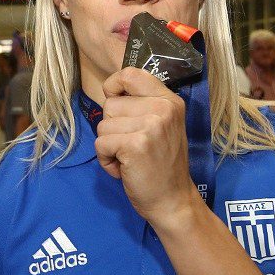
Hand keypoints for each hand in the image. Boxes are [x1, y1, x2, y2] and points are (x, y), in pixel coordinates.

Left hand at [95, 67, 198, 223]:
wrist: (173, 201)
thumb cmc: (161, 165)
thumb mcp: (161, 126)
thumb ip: (142, 105)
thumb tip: (110, 91)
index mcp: (169, 100)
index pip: (130, 73)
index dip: (114, 87)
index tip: (117, 104)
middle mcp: (163, 108)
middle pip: (110, 104)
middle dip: (112, 127)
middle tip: (132, 146)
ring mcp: (151, 126)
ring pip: (103, 125)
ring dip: (109, 146)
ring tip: (129, 158)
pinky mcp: (135, 145)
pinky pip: (100, 144)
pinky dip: (106, 160)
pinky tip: (124, 168)